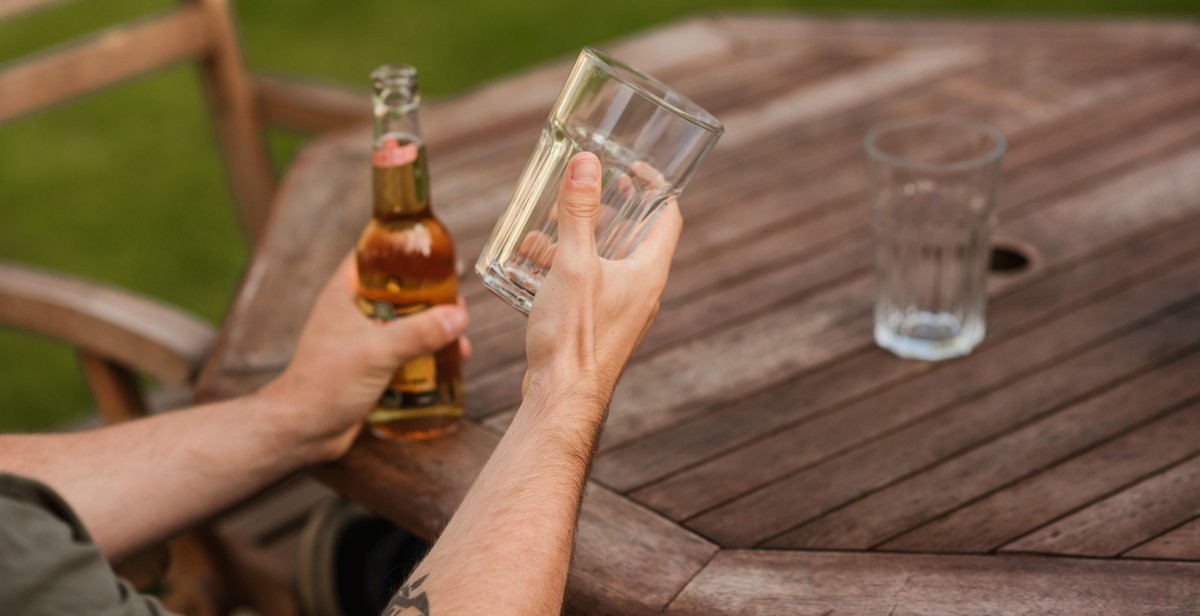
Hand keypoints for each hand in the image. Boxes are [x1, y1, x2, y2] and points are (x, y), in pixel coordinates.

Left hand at [259, 254, 468, 460]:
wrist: (301, 431)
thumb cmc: (325, 385)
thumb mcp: (377, 352)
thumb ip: (419, 333)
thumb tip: (458, 316)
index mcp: (344, 294)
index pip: (371, 256)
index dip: (400, 250)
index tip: (432, 253)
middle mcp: (352, 313)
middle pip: (397, 292)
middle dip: (429, 299)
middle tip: (456, 305)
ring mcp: (360, 341)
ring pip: (403, 325)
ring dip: (431, 332)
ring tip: (459, 342)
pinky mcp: (368, 367)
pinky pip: (402, 353)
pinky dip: (424, 356)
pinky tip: (446, 366)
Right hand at [524, 152, 681, 414]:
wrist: (562, 397)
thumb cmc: (575, 334)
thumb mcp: (574, 263)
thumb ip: (579, 212)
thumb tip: (587, 163)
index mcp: (649, 271)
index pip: (668, 216)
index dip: (655, 185)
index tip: (631, 166)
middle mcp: (643, 291)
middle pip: (637, 236)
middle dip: (610, 208)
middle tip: (585, 189)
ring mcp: (623, 311)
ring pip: (609, 261)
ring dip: (584, 238)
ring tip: (552, 222)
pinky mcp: (600, 327)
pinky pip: (591, 285)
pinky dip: (570, 267)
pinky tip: (536, 263)